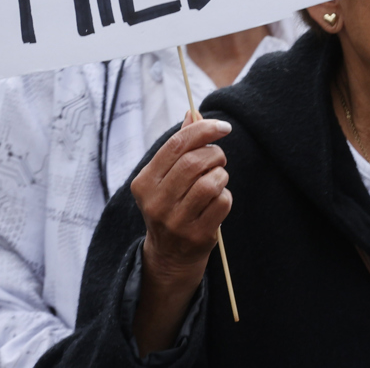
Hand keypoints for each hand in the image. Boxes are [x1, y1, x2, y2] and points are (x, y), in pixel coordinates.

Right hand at [133, 114, 232, 285]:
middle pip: (195, 162)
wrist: (170, 256)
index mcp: (144, 182)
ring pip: (211, 182)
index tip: (223, 127)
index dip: (204, 130)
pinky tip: (217, 200)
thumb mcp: (166, 178)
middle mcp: (156, 202)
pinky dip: (226, 195)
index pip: (177, 145)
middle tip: (218, 159)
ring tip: (217, 179)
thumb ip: (178, 146)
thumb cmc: (171, 205)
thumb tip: (192, 112)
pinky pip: (222, 202)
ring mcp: (176, 222)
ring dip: (221, 175)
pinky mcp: (197, 236)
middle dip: (215, 154)